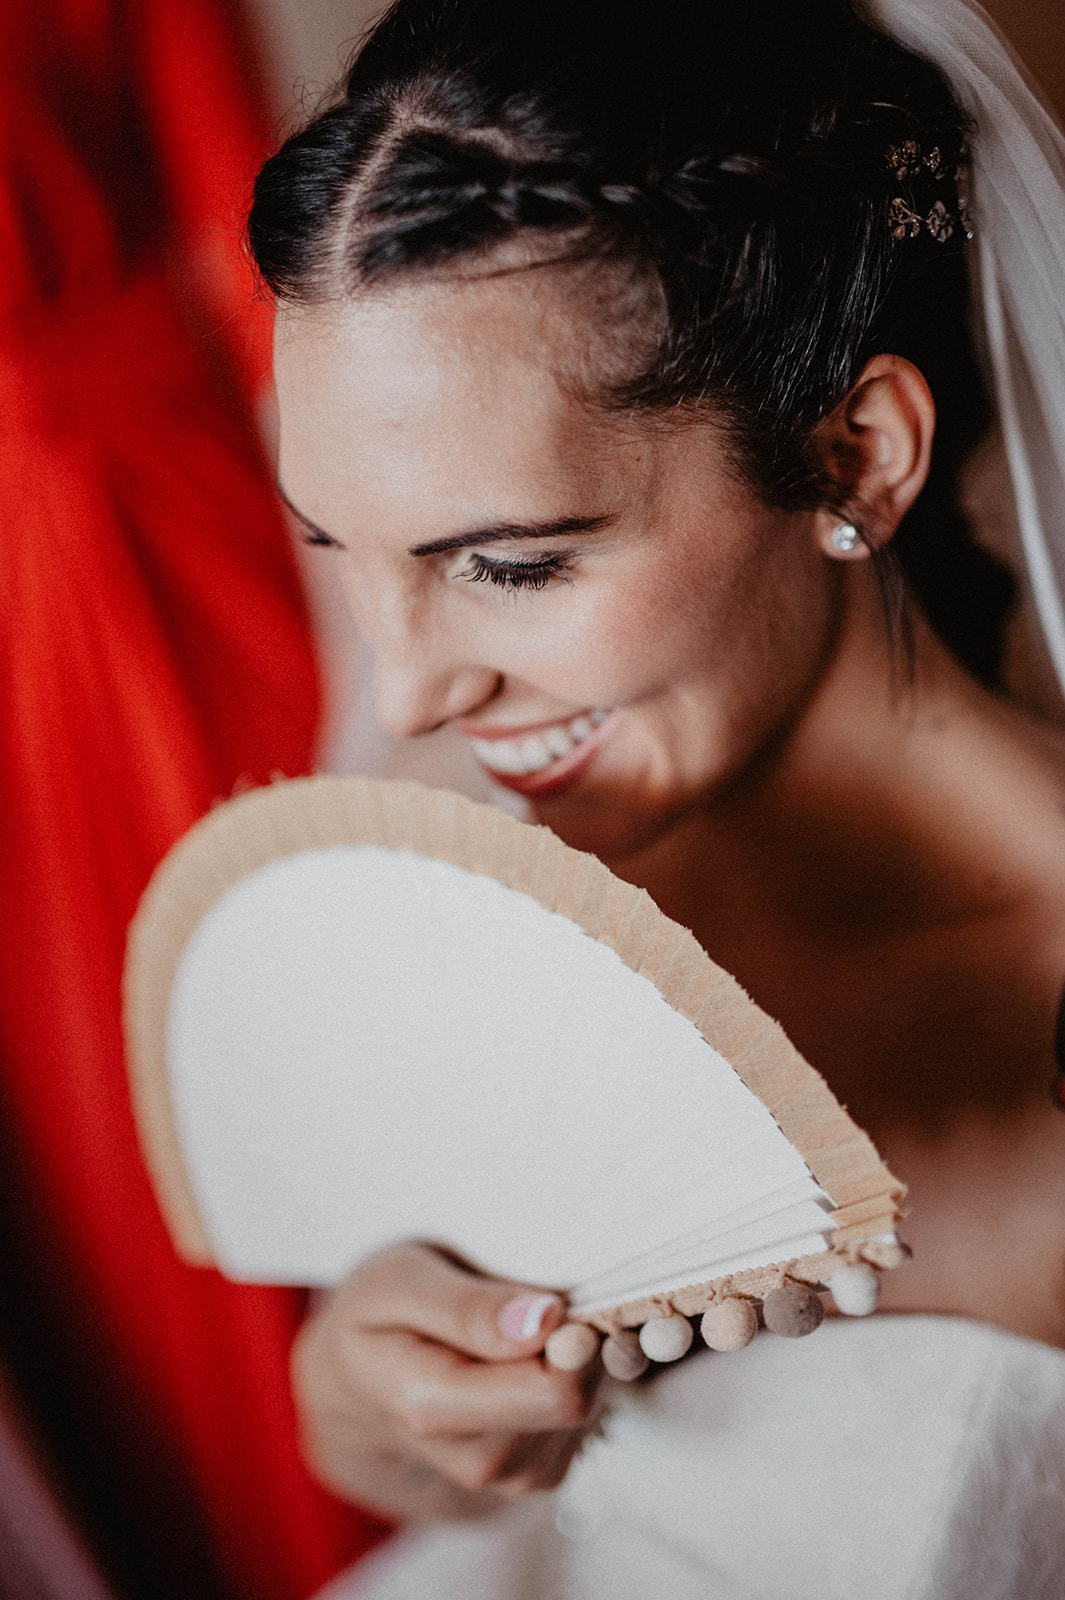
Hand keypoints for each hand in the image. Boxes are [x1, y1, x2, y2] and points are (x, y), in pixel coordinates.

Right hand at [291, 1242, 604, 1519]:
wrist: (356, 1378)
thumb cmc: (377, 1316)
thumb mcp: (399, 1282)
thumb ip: (467, 1306)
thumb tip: (544, 1320)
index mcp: (432, 1408)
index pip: (553, 1394)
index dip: (578, 1339)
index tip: (563, 1296)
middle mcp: (475, 1461)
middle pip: (575, 1404)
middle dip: (576, 1342)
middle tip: (539, 1297)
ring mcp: (507, 1476)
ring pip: (587, 1413)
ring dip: (574, 1361)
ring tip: (524, 1325)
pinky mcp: (532, 1472)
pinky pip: (586, 1422)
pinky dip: (575, 1380)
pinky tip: (532, 1354)